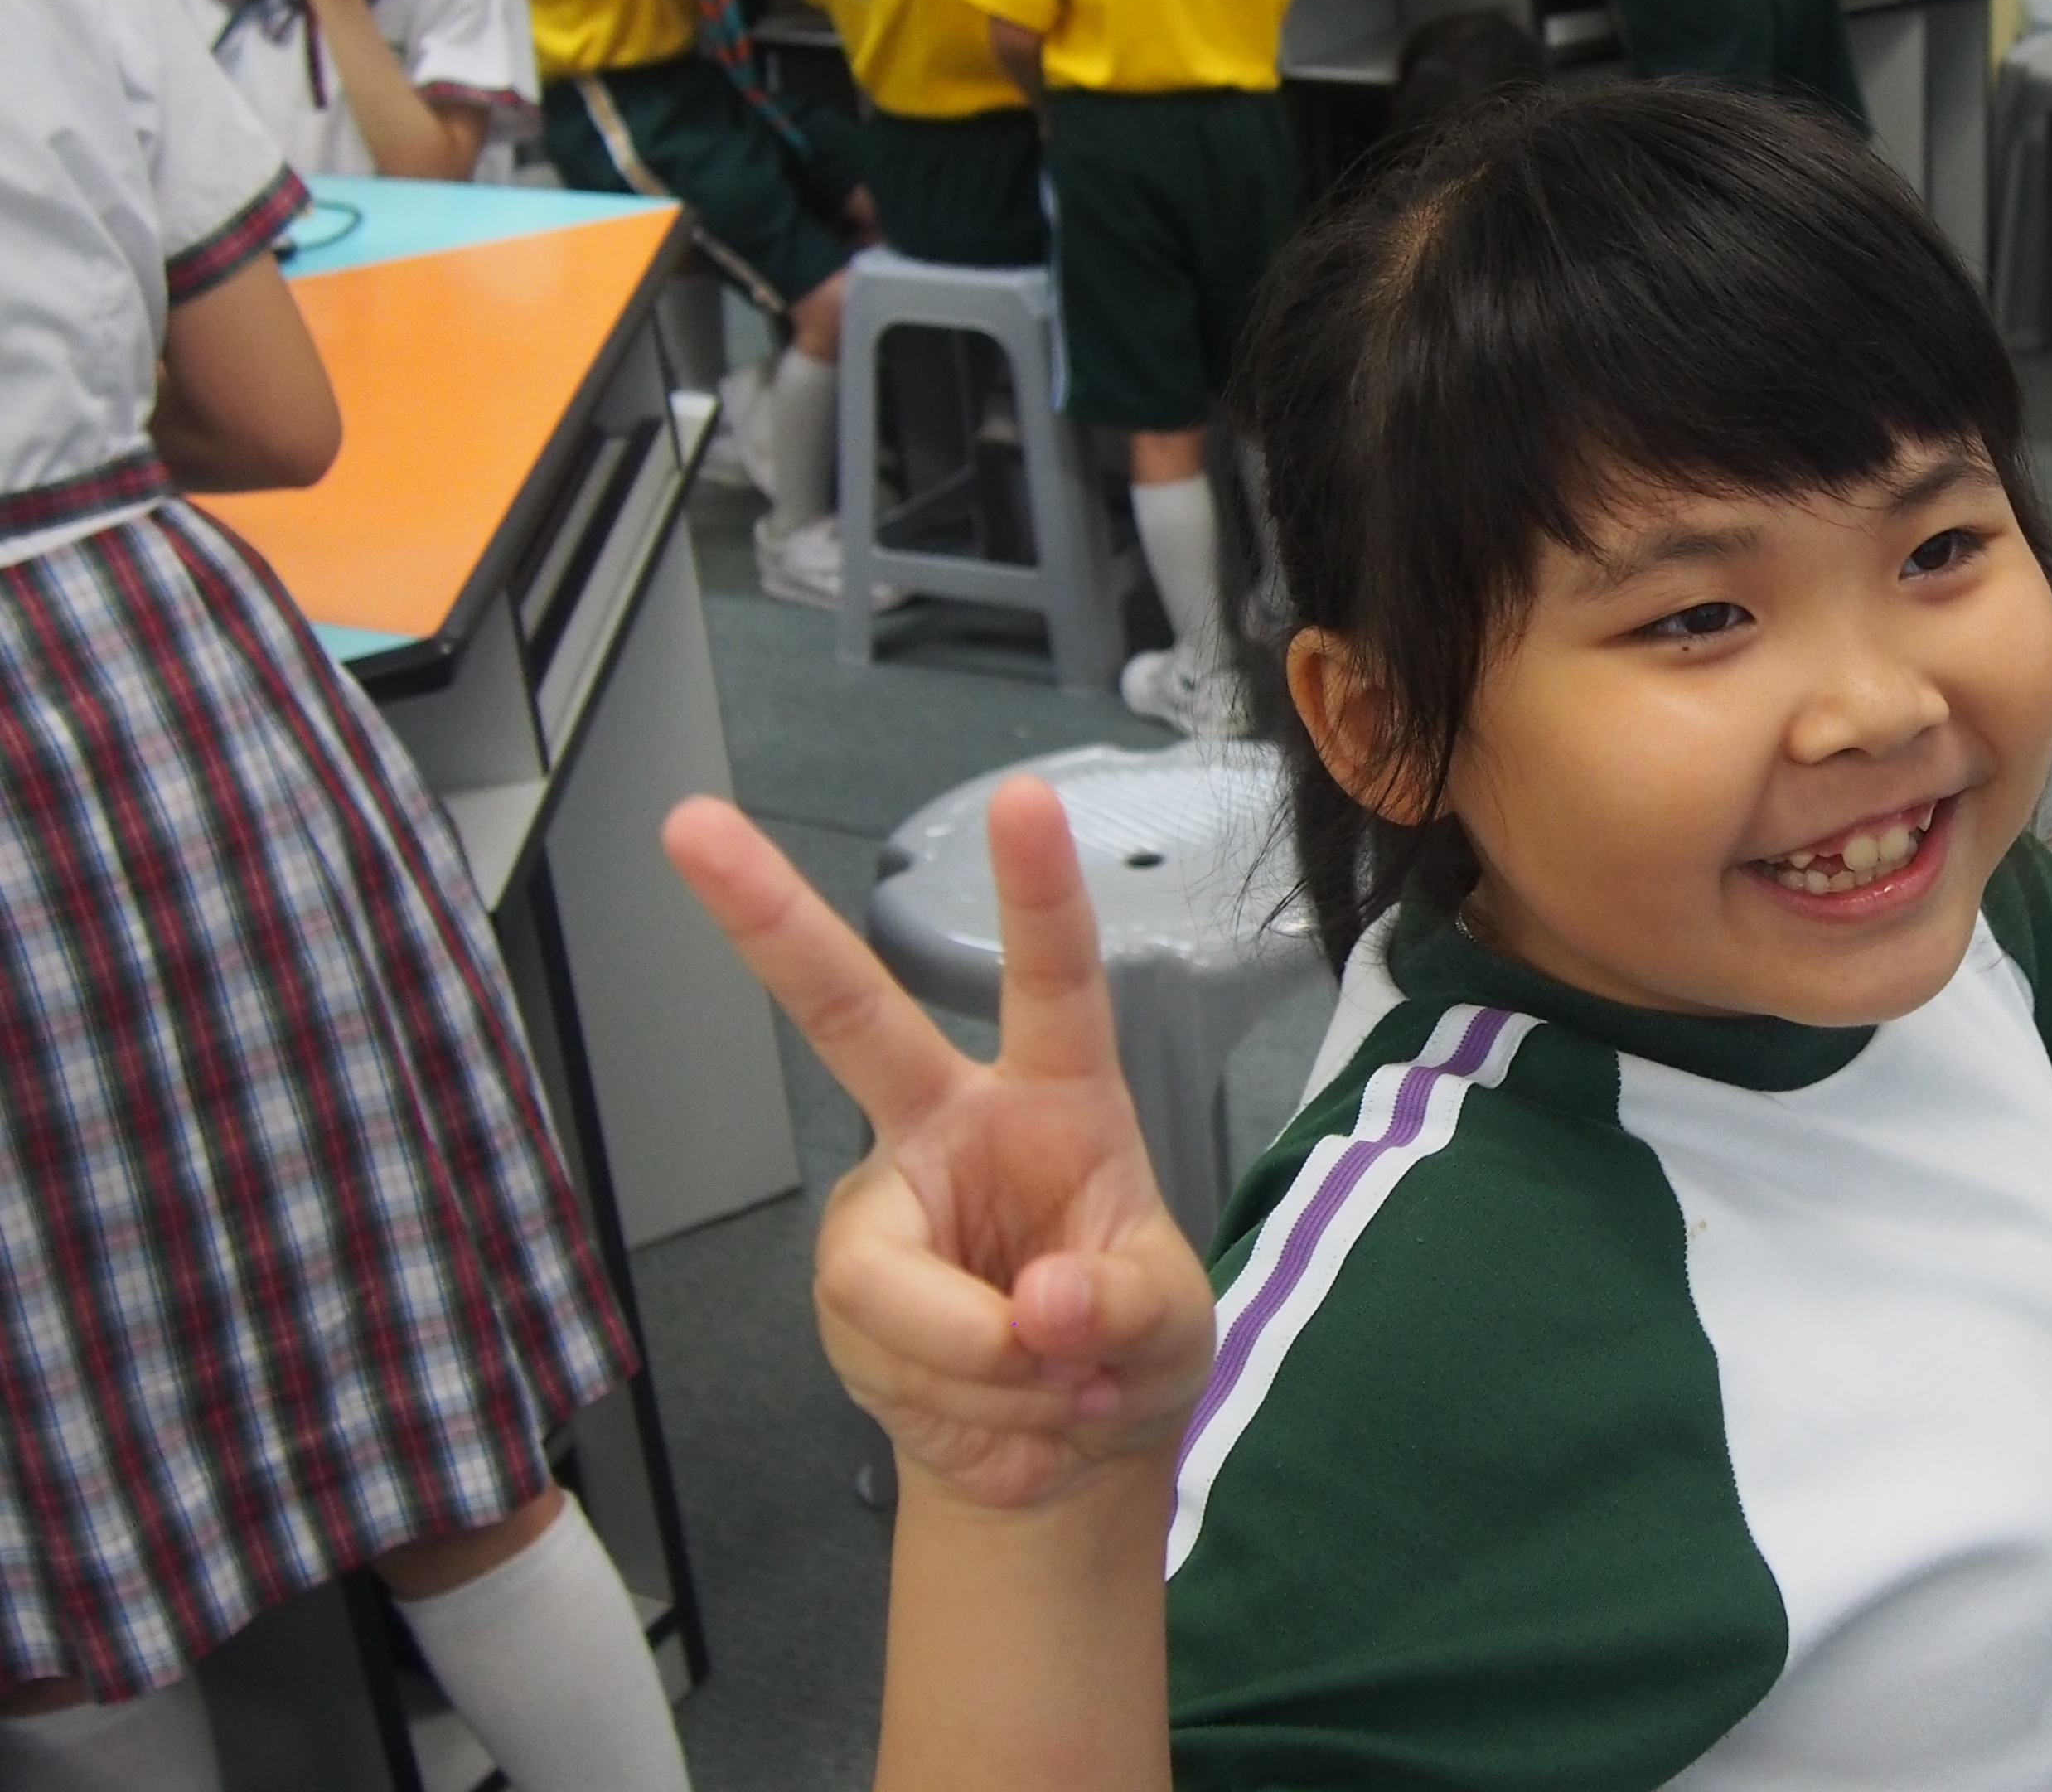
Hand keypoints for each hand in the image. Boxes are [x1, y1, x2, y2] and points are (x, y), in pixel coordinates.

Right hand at [662, 784, 1216, 1512]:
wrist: (1060, 1450)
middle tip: (690, 825)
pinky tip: (1004, 1412)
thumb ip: (1122, 1313)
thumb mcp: (1169, 1331)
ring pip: (894, 1282)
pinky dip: (972, 1406)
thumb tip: (1042, 1308)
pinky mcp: (844, 1295)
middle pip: (848, 1017)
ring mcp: (882, 1210)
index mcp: (1056, 1098)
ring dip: (994, 1363)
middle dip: (767, 918)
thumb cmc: (1123, 1347)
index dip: (1037, 890)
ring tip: (1055, 1386)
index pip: (1051, 979)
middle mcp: (948, 1129)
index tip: (1023, 794)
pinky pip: (894, 1354)